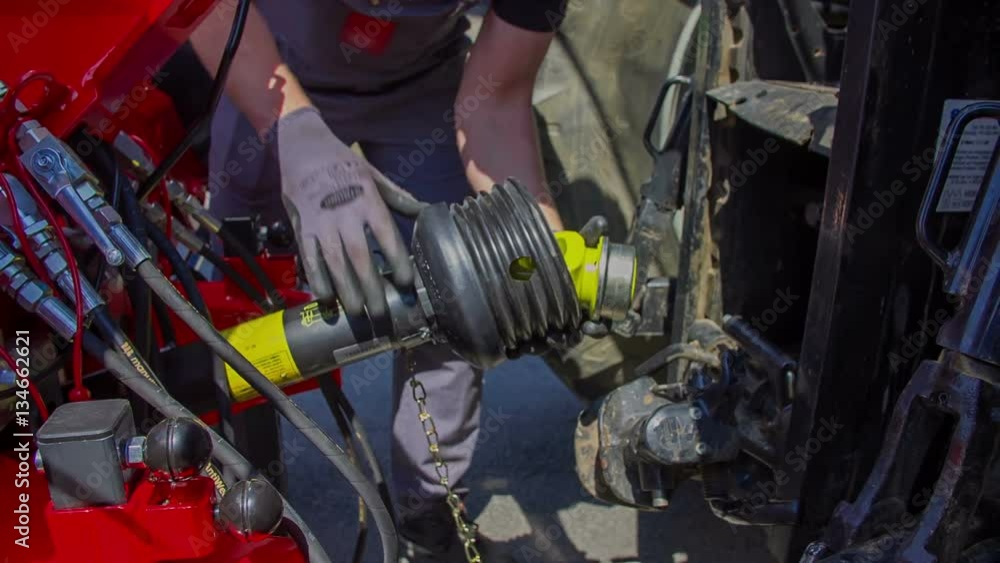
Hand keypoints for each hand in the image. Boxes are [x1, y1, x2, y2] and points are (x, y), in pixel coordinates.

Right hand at [277, 107, 411, 317]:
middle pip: (361, 257)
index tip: (407, 281)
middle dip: (372, 287)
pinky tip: (325, 299)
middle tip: (382, 311)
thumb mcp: (374, 175)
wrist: (302, 147)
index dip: (398, 260)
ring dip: (346, 290)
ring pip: (335, 263)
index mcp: (367, 200)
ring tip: (358, 312)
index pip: (387, 235)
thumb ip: (399, 198)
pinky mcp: (301, 227)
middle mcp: (344, 213)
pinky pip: (309, 259)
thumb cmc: (343, 162)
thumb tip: (426, 212)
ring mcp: (321, 223)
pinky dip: (317, 280)